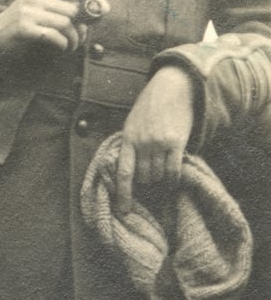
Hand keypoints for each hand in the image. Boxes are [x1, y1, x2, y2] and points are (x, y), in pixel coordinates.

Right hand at [0, 0, 109, 62]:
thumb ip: (62, 6)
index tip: (105, 10)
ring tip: (70, 45)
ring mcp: (28, 11)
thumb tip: (93, 12)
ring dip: (73, 39)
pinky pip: (54, 36)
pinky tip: (61, 47)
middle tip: (80, 38)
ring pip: (66, 24)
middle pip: (72, 10)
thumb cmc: (22, 23)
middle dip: (82, 27)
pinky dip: (63, 45)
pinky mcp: (24, 28)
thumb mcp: (39, 7)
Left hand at [116, 66, 194, 213]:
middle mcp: (142, 142)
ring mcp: (160, 143)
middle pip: (144, 177)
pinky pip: (174, 170)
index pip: (123, 173)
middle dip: (146, 180)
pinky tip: (173, 178)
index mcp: (127, 138)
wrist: (171, 88)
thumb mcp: (132, 123)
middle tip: (150, 174)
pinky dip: (173, 178)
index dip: (123, 194)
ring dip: (160, 177)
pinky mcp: (177, 142)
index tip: (123, 211)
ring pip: (159, 175)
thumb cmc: (149, 106)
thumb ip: (130, 144)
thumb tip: (127, 169)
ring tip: (161, 167)